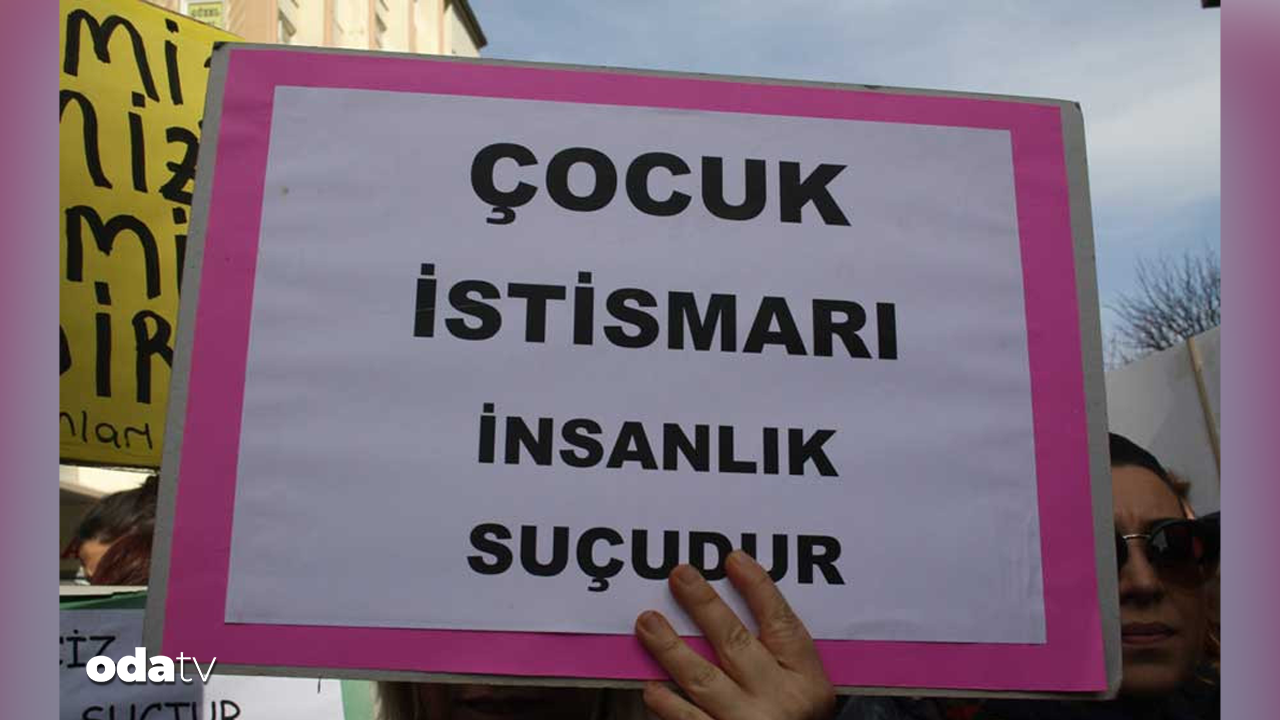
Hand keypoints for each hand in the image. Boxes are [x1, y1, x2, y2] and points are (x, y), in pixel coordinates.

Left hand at [634, 550, 835, 719]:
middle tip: (679, 575)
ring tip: (647, 622)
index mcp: (806, 681)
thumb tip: (728, 603)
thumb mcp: (804, 690)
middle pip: (736, 643)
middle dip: (704, 605)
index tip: (733, 559)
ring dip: (670, 648)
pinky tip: (651, 689)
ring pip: (703, 680)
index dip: (758, 588)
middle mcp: (780, 701)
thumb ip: (778, 655)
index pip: (782, 624)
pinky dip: (668, 706)